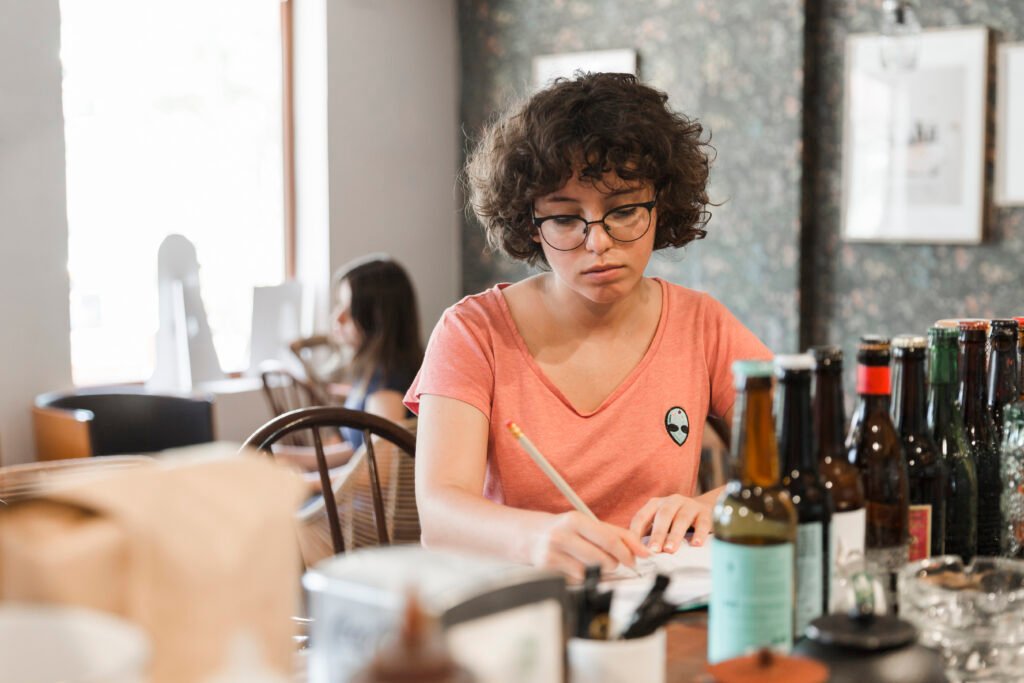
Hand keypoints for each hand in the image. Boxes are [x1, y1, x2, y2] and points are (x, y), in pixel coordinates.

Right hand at [528, 511, 649, 581]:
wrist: (532, 536)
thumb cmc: (566, 531)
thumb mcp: (589, 525)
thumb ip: (619, 535)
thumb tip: (643, 551)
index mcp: (576, 520)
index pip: (610, 540)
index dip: (626, 554)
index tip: (634, 561)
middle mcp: (562, 535)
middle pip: (602, 560)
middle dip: (613, 565)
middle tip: (611, 563)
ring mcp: (553, 553)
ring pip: (590, 573)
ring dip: (598, 573)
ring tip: (592, 564)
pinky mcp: (547, 570)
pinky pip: (576, 581)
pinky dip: (583, 579)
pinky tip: (577, 569)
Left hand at [629, 493, 713, 552]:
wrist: (704, 507)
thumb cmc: (675, 519)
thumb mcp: (660, 522)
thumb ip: (647, 533)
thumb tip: (635, 552)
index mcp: (655, 504)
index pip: (642, 516)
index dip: (636, 531)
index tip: (634, 547)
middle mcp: (672, 501)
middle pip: (663, 516)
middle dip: (657, 534)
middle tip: (654, 550)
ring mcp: (689, 505)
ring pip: (682, 519)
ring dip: (675, 535)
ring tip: (670, 550)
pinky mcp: (705, 512)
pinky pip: (702, 523)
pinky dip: (699, 534)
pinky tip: (696, 544)